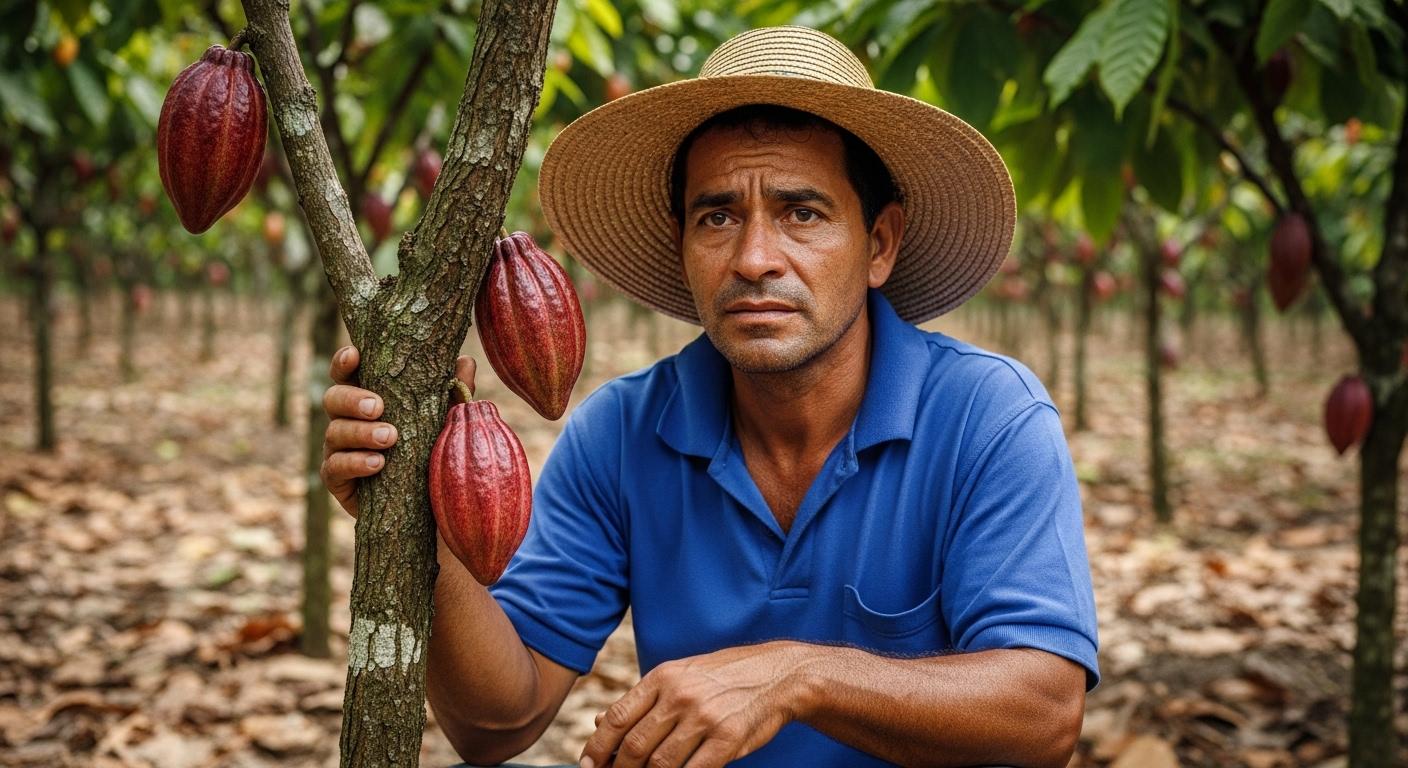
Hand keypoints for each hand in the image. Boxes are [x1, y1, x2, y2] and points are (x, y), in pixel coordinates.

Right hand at [320, 345, 476, 516]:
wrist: (424, 506)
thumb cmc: (430, 450)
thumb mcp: (444, 419)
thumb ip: (453, 392)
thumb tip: (466, 361)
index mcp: (366, 397)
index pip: (347, 374)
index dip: (344, 362)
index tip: (354, 354)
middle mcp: (347, 419)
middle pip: (333, 399)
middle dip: (352, 399)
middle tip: (378, 406)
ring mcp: (338, 449)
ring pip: (334, 432)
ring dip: (361, 432)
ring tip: (389, 437)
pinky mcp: (337, 480)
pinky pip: (335, 467)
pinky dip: (355, 463)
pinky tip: (377, 463)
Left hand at [578, 641, 808, 767]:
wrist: (778, 674)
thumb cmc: (725, 677)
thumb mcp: (681, 675)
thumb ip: (644, 699)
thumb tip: (601, 721)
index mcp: (663, 677)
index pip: (618, 717)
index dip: (598, 747)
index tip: (588, 766)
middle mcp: (680, 695)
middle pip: (635, 746)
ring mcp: (705, 717)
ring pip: (661, 764)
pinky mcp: (728, 738)